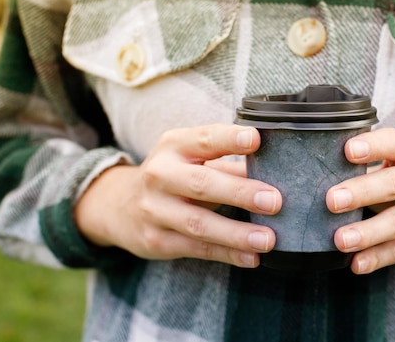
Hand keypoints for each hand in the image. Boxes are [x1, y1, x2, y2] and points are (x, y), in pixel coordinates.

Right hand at [75, 124, 281, 267]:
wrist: (120, 206)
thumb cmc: (173, 175)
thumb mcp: (191, 158)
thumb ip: (228, 164)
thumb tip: (274, 172)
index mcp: (174, 146)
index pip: (204, 139)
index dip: (229, 139)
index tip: (255, 140)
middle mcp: (160, 175)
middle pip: (202, 183)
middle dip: (240, 192)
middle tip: (274, 200)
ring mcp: (154, 209)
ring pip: (199, 223)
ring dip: (236, 233)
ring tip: (268, 239)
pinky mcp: (156, 240)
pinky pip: (197, 249)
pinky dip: (227, 254)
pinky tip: (251, 257)